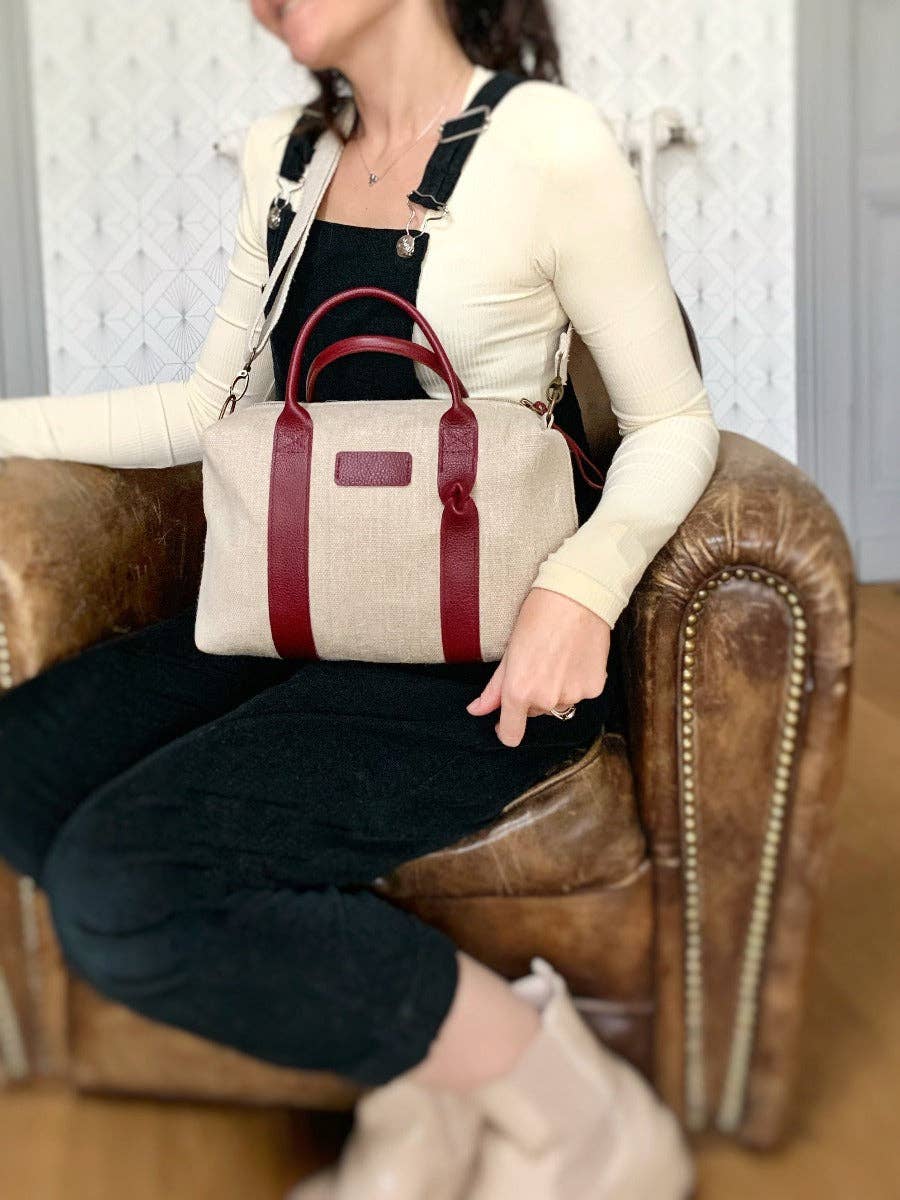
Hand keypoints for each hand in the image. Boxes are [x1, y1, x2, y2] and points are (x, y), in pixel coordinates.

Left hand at [466, 587, 610, 746]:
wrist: (577, 596)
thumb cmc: (538, 616)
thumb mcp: (509, 651)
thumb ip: (494, 688)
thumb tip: (476, 710)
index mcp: (519, 691)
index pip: (512, 734)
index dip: (507, 730)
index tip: (506, 721)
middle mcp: (547, 699)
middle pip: (535, 712)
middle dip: (533, 696)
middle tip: (537, 664)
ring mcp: (573, 695)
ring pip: (559, 703)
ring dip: (556, 690)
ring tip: (558, 657)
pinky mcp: (595, 688)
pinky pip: (580, 694)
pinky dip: (576, 682)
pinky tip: (575, 657)